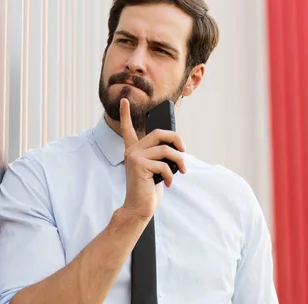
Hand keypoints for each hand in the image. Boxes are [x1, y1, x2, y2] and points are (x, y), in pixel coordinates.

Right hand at [119, 98, 186, 219]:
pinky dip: (172, 175)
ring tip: (182, 171)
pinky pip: (165, 164)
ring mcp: (134, 157)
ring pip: (166, 150)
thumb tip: (177, 147)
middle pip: (160, 133)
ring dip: (179, 161)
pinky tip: (170, 183)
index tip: (123, 100)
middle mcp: (132, 151)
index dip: (125, 114)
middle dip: (177, 139)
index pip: (128, 128)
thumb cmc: (149, 189)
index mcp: (134, 150)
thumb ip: (160, 154)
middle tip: (184, 151)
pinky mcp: (139, 165)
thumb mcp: (156, 168)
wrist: (139, 207)